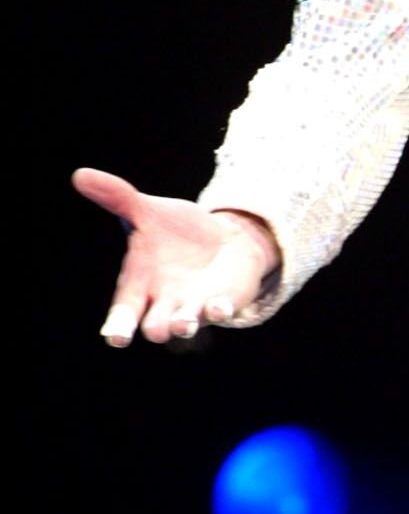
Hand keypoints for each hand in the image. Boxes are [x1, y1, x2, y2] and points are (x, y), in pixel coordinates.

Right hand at [72, 168, 280, 344]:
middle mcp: (165, 302)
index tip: (114, 337)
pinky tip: (220, 306)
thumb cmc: (177, 231)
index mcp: (140, 284)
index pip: (125, 309)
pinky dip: (219, 309)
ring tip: (182, 324)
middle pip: (154, 324)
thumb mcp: (148, 211)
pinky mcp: (223, 301)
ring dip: (184, 324)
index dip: (119, 324)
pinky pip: (220, 310)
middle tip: (153, 331)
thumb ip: (118, 198)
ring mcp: (195, 305)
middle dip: (155, 327)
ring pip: (186, 323)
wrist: (223, 238)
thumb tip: (80, 175)